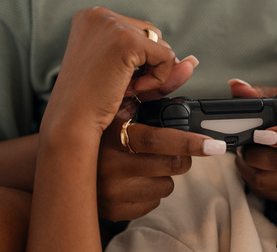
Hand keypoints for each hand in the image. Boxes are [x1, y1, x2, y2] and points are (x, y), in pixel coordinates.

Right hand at [43, 7, 177, 132]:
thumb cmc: (92, 102)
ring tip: (124, 88)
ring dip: (153, 72)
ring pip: (162, 44)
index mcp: (91, 17)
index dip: (140, 60)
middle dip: (149, 64)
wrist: (71, 123)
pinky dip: (157, 79)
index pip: (138, 31)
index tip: (114, 79)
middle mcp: (98, 14)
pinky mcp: (126, 41)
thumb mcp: (125, 75)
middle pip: (152, 34)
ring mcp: (112, 25)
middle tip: (121, 86)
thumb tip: (192, 61)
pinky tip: (131, 89)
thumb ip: (157, 64)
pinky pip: (166, 57)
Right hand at [97, 55, 225, 221]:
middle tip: (179, 149)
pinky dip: (152, 191)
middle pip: (170, 165)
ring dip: (165, 174)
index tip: (214, 146)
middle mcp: (108, 165)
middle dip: (184, 157)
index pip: (157, 140)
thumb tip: (190, 64)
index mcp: (111, 134)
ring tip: (145, 161)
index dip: (190, 142)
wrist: (62, 162)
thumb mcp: (122, 105)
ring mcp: (110, 191)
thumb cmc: (101, 128)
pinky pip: (152, 203)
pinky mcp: (114, 211)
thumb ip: (159, 87)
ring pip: (165, 187)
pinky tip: (136, 178)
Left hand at [229, 79, 276, 203]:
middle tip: (244, 146)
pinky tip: (251, 167)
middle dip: (255, 154)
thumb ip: (257, 93)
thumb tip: (236, 85)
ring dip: (249, 166)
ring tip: (246, 154)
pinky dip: (250, 178)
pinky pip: (266, 191)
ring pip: (268, 179)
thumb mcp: (276, 103)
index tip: (260, 134)